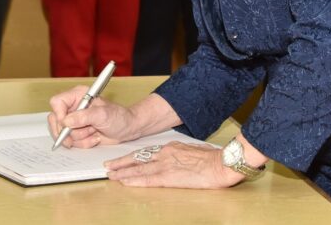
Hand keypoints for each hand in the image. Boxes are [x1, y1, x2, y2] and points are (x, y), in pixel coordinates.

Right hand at [47, 85, 139, 147]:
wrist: (128, 129)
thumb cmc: (120, 117)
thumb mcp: (103, 115)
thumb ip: (84, 116)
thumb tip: (66, 121)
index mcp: (78, 95)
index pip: (57, 102)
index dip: (59, 115)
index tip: (67, 125)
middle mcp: (74, 107)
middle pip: (55, 120)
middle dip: (67, 132)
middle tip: (76, 138)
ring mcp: (75, 121)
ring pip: (64, 134)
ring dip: (80, 138)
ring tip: (94, 132)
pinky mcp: (79, 132)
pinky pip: (72, 141)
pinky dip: (83, 144)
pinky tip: (94, 138)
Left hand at [105, 141, 242, 187]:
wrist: (222, 163)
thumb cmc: (213, 159)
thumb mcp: (194, 151)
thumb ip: (182, 154)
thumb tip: (178, 159)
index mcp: (171, 147)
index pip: (147, 152)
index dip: (132, 157)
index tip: (123, 160)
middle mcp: (165, 154)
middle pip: (138, 158)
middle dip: (121, 163)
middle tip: (108, 166)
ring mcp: (166, 164)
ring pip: (138, 168)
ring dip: (123, 172)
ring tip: (111, 175)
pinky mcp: (169, 176)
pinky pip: (147, 179)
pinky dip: (134, 180)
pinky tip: (125, 182)